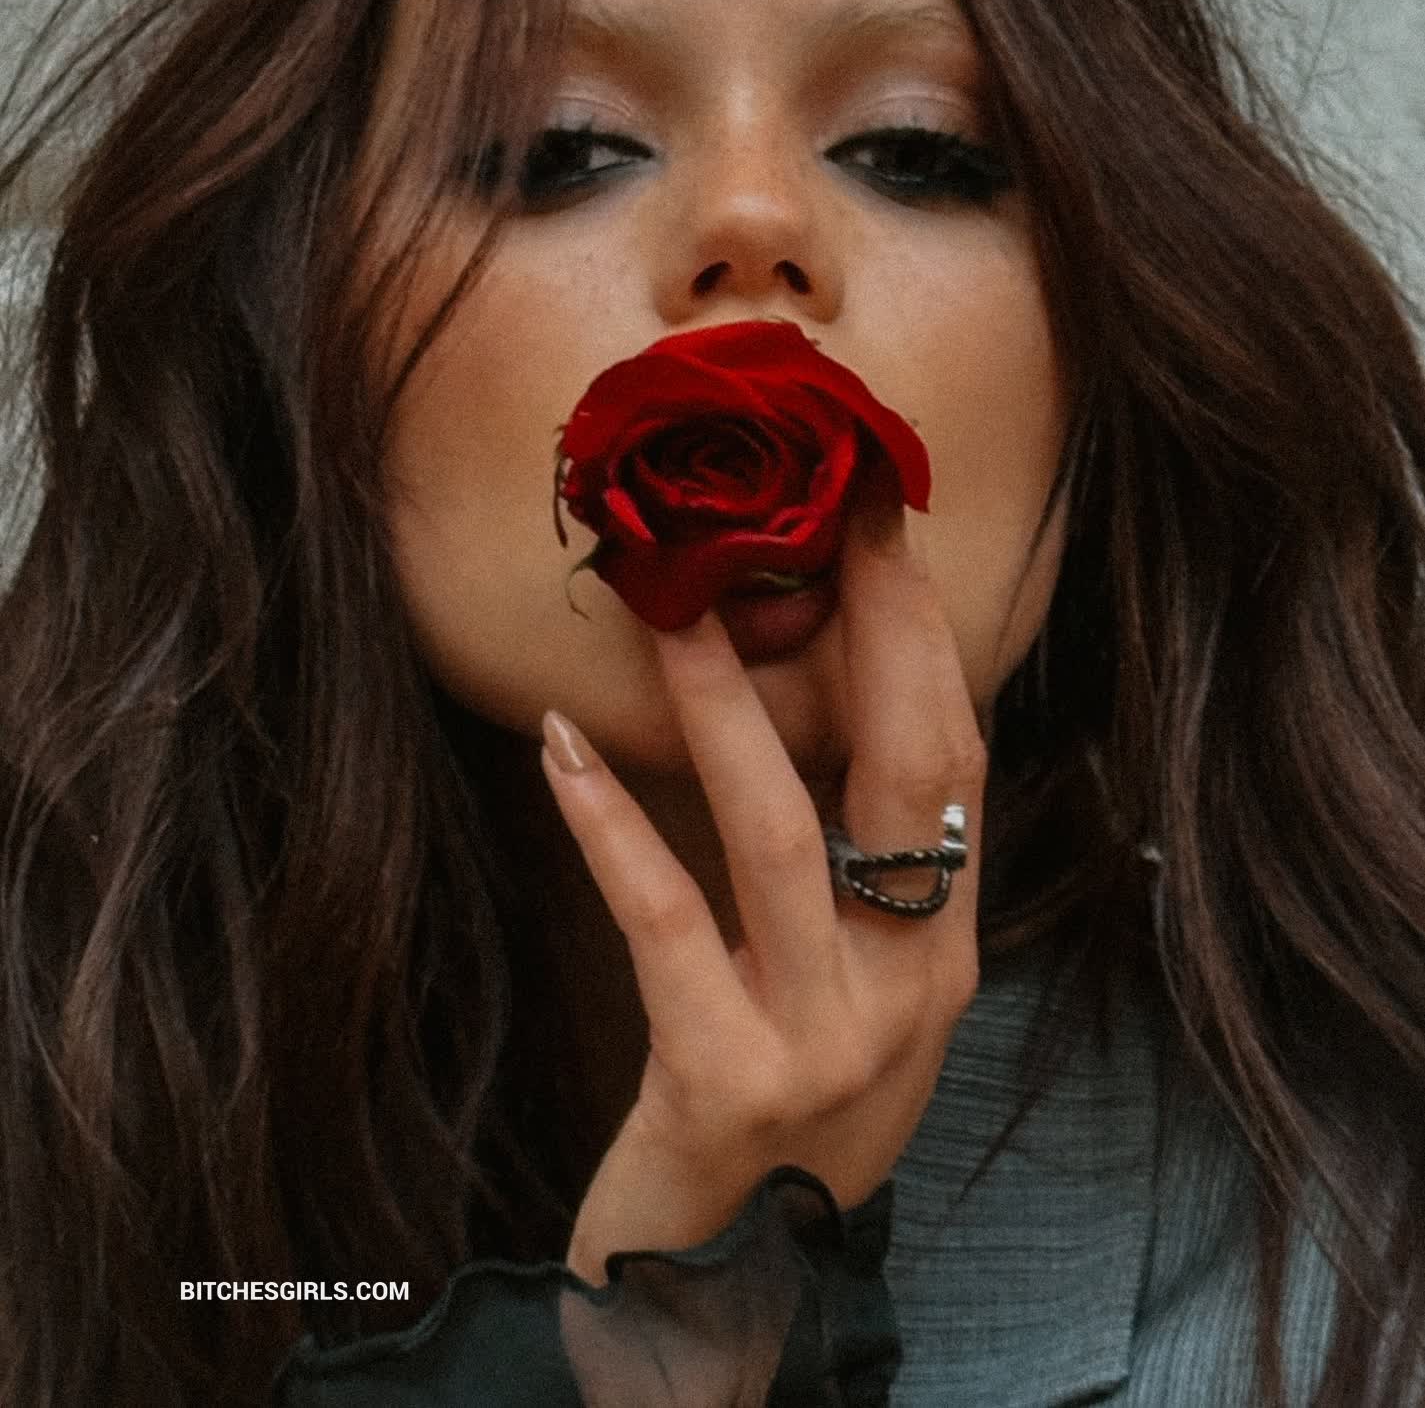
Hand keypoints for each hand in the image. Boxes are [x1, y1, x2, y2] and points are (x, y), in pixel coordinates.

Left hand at [540, 492, 986, 1284]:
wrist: (721, 1295)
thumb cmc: (772, 1115)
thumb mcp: (841, 993)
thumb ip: (845, 879)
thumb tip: (804, 714)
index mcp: (946, 954)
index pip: (957, 763)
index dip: (928, 637)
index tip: (887, 526)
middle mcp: (913, 990)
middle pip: (904, 770)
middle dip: (872, 628)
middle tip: (817, 510)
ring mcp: (830, 1038)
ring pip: (781, 829)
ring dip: (723, 704)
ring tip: (671, 605)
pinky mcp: (728, 1079)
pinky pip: (667, 918)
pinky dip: (612, 822)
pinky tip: (563, 744)